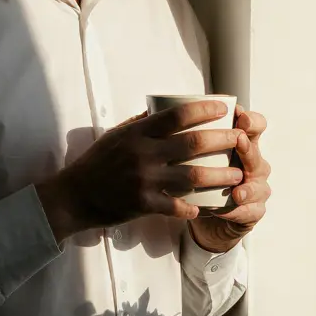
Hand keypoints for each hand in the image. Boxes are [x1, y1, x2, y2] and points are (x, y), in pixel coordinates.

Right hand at [39, 99, 245, 240]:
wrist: (74, 195)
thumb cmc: (97, 162)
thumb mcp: (116, 135)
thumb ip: (140, 124)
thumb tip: (163, 110)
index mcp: (138, 133)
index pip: (177, 115)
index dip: (203, 110)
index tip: (222, 108)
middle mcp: (143, 154)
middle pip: (193, 143)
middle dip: (222, 140)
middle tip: (240, 140)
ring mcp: (145, 180)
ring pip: (192, 176)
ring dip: (219, 176)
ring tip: (237, 175)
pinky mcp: (143, 204)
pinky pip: (175, 206)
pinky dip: (191, 208)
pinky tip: (202, 208)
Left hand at [187, 108, 269, 253]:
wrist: (205, 214)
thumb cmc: (195, 176)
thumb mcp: (188, 155)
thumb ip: (176, 134)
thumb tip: (148, 112)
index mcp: (241, 144)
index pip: (254, 127)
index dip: (251, 120)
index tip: (238, 114)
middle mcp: (252, 164)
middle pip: (256, 154)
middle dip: (248, 148)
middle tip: (238, 141)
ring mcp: (255, 188)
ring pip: (260, 186)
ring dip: (248, 188)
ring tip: (236, 191)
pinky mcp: (252, 212)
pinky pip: (251, 212)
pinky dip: (239, 212)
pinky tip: (227, 210)